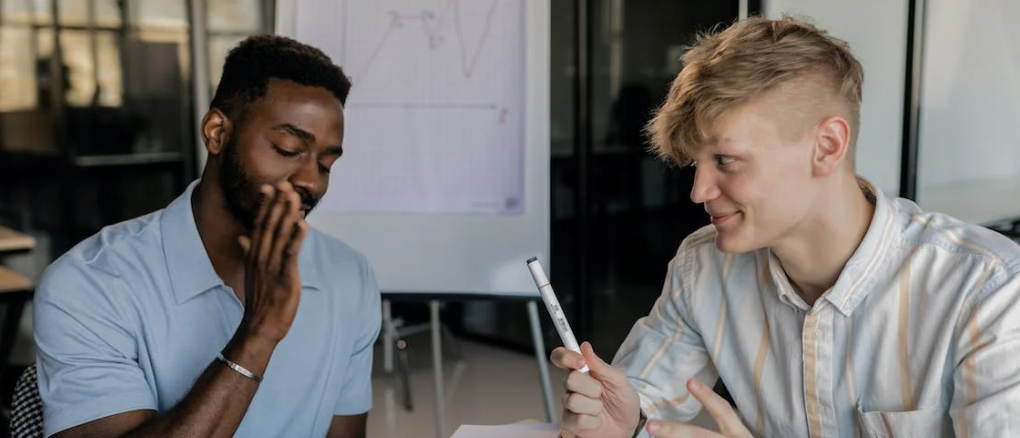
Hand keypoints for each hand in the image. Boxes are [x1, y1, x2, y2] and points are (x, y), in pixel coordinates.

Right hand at [236, 182, 307, 343]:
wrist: (260, 326)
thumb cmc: (260, 300)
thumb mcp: (252, 273)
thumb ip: (249, 252)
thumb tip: (243, 238)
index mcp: (255, 255)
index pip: (260, 225)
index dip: (266, 205)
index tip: (270, 186)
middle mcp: (261, 257)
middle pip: (269, 225)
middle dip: (278, 204)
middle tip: (285, 183)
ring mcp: (272, 267)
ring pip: (280, 236)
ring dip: (287, 215)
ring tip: (294, 196)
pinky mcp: (285, 278)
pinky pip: (291, 255)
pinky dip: (296, 239)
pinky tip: (302, 224)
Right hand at [552, 342, 640, 437]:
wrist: (629, 424)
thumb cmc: (623, 400)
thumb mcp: (619, 380)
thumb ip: (601, 365)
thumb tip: (585, 347)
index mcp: (581, 371)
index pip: (561, 357)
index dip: (565, 356)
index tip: (581, 361)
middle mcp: (572, 386)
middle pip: (569, 379)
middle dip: (591, 387)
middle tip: (601, 392)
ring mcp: (569, 405)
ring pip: (573, 401)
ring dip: (594, 406)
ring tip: (601, 409)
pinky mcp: (570, 423)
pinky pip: (578, 420)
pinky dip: (593, 421)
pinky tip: (597, 421)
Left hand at [645, 379, 751, 437]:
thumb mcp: (736, 437)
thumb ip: (718, 430)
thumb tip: (683, 419)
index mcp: (739, 436)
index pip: (724, 412)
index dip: (707, 397)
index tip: (689, 382)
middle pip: (700, 436)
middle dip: (674, 431)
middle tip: (651, 425)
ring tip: (651, 435)